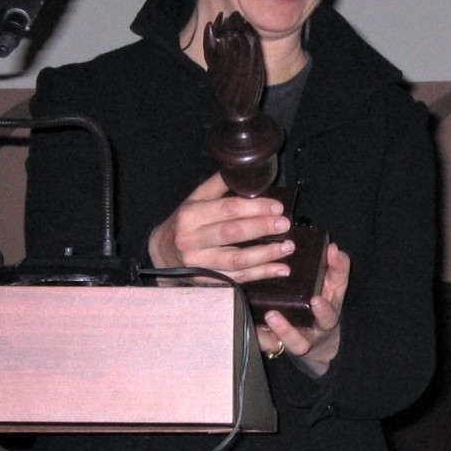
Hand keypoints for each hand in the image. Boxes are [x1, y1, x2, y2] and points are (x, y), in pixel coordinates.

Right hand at [147, 172, 292, 280]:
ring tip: (288, 246)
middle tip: (284, 224)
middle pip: (232, 233)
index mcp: (190, 216)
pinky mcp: (208, 281)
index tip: (277, 206)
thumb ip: (217, 185)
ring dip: (266, 254)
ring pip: (237, 260)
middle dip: (262, 227)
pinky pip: (239, 278)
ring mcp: (199, 264)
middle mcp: (192, 240)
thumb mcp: (194, 200)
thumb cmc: (184, 223)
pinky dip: (262, 274)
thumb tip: (243, 169)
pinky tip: (281, 269)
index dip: (255, 207)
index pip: (227, 209)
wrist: (162, 253)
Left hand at [259, 242, 349, 376]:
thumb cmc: (325, 302)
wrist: (318, 333)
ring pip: (275, 347)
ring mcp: (289, 342)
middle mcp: (307, 335)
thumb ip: (338, 268)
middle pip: (299, 342)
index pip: (328, 316)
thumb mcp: (335, 286)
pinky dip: (257, 337)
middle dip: (286, 330)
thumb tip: (334, 248)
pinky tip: (249, 325)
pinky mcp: (274, 343)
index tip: (315, 300)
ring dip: (267, 335)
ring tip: (260, 318)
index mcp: (325, 319)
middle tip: (272, 315)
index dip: (322, 311)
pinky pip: (264, 345)